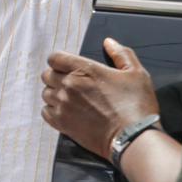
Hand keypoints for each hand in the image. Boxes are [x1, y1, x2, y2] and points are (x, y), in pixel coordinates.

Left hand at [41, 38, 160, 159]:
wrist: (133, 138)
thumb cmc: (136, 106)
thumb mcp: (136, 74)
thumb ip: (121, 54)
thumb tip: (108, 42)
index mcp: (84, 70)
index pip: (54, 58)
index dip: (60, 61)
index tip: (68, 67)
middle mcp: (68, 85)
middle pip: (47, 75)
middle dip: (56, 76)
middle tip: (72, 84)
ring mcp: (63, 105)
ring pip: (46, 93)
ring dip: (55, 94)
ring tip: (71, 99)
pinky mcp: (62, 123)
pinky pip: (45, 112)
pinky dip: (52, 110)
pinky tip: (66, 112)